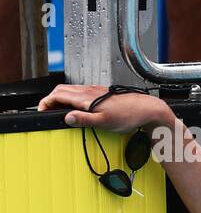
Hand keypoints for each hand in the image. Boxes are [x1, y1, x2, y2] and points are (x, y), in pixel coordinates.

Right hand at [38, 84, 174, 133]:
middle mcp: (89, 91)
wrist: (147, 109)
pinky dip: (71, 97)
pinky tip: (77, 106)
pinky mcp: (102, 92)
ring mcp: (95, 90)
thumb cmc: (129, 115)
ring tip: (58, 109)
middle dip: (50, 99)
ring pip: (70, 90)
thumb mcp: (104, 122)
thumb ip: (84, 119)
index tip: (41, 111)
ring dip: (60, 98)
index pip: (57, 95)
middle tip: (46, 111)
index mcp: (86, 97)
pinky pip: (80, 91)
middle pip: (61, 90)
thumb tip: (66, 117)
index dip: (45, 103)